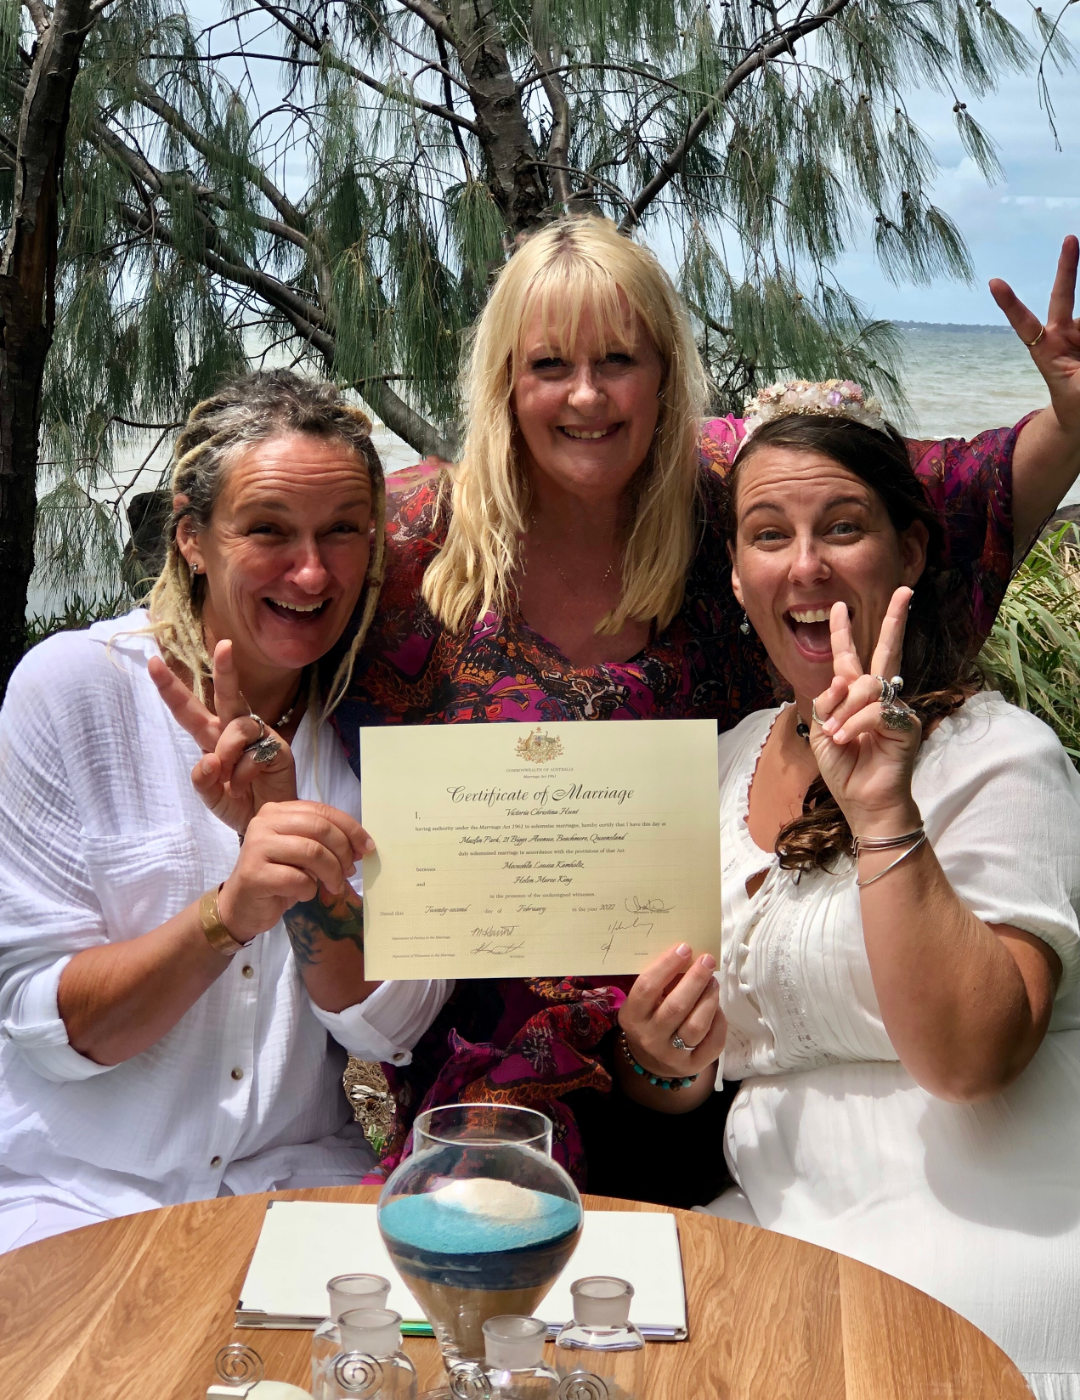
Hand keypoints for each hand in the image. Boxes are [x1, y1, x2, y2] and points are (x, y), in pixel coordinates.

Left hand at [149, 640, 296, 832]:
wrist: (266, 824)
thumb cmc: (238, 805)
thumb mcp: (210, 796)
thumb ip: (202, 779)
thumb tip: (210, 758)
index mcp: (211, 737)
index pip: (188, 710)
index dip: (170, 687)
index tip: (153, 662)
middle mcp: (234, 730)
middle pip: (227, 694)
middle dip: (225, 669)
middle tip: (224, 645)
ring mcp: (259, 737)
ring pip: (237, 726)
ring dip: (227, 754)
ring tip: (230, 781)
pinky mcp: (278, 747)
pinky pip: (254, 751)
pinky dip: (244, 772)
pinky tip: (247, 786)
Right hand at [217, 800, 374, 943]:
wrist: (243, 905)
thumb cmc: (278, 876)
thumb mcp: (305, 854)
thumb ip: (328, 842)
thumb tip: (363, 845)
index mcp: (278, 811)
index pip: (323, 811)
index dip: (351, 829)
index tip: (367, 847)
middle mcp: (264, 822)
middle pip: (320, 828)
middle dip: (343, 852)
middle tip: (349, 872)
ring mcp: (256, 847)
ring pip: (312, 852)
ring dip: (331, 873)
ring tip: (333, 886)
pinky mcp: (253, 874)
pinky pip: (297, 879)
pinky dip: (309, 890)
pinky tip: (303, 894)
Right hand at [618, 943, 725, 1078]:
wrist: (650, 1061)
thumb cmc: (649, 1019)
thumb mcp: (644, 1002)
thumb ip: (660, 982)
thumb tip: (688, 955)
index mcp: (632, 1016)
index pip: (647, 987)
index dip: (667, 965)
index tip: (684, 947)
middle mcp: (649, 1038)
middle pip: (676, 1006)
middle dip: (695, 979)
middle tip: (707, 960)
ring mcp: (671, 1055)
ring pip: (696, 1026)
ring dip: (709, 999)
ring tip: (713, 983)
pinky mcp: (692, 1067)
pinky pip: (712, 1043)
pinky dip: (719, 1022)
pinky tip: (717, 1008)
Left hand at [808, 589, 921, 835]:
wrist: (862, 801)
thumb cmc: (843, 768)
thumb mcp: (821, 731)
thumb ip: (827, 702)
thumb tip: (843, 680)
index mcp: (855, 697)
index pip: (850, 659)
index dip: (843, 633)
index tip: (839, 607)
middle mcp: (879, 697)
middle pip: (886, 651)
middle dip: (894, 620)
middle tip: (904, 592)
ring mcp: (896, 709)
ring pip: (866, 687)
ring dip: (844, 711)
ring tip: (835, 736)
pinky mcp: (906, 724)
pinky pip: (874, 712)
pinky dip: (854, 725)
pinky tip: (846, 740)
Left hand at [990, 235, 1079, 437]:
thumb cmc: (1076, 404)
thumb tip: (1078, 331)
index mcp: (1046, 349)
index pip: (1026, 324)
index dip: (1011, 305)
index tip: (994, 283)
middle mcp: (1060, 333)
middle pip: (1063, 296)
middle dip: (1067, 266)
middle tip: (1069, 238)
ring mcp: (1079, 330)